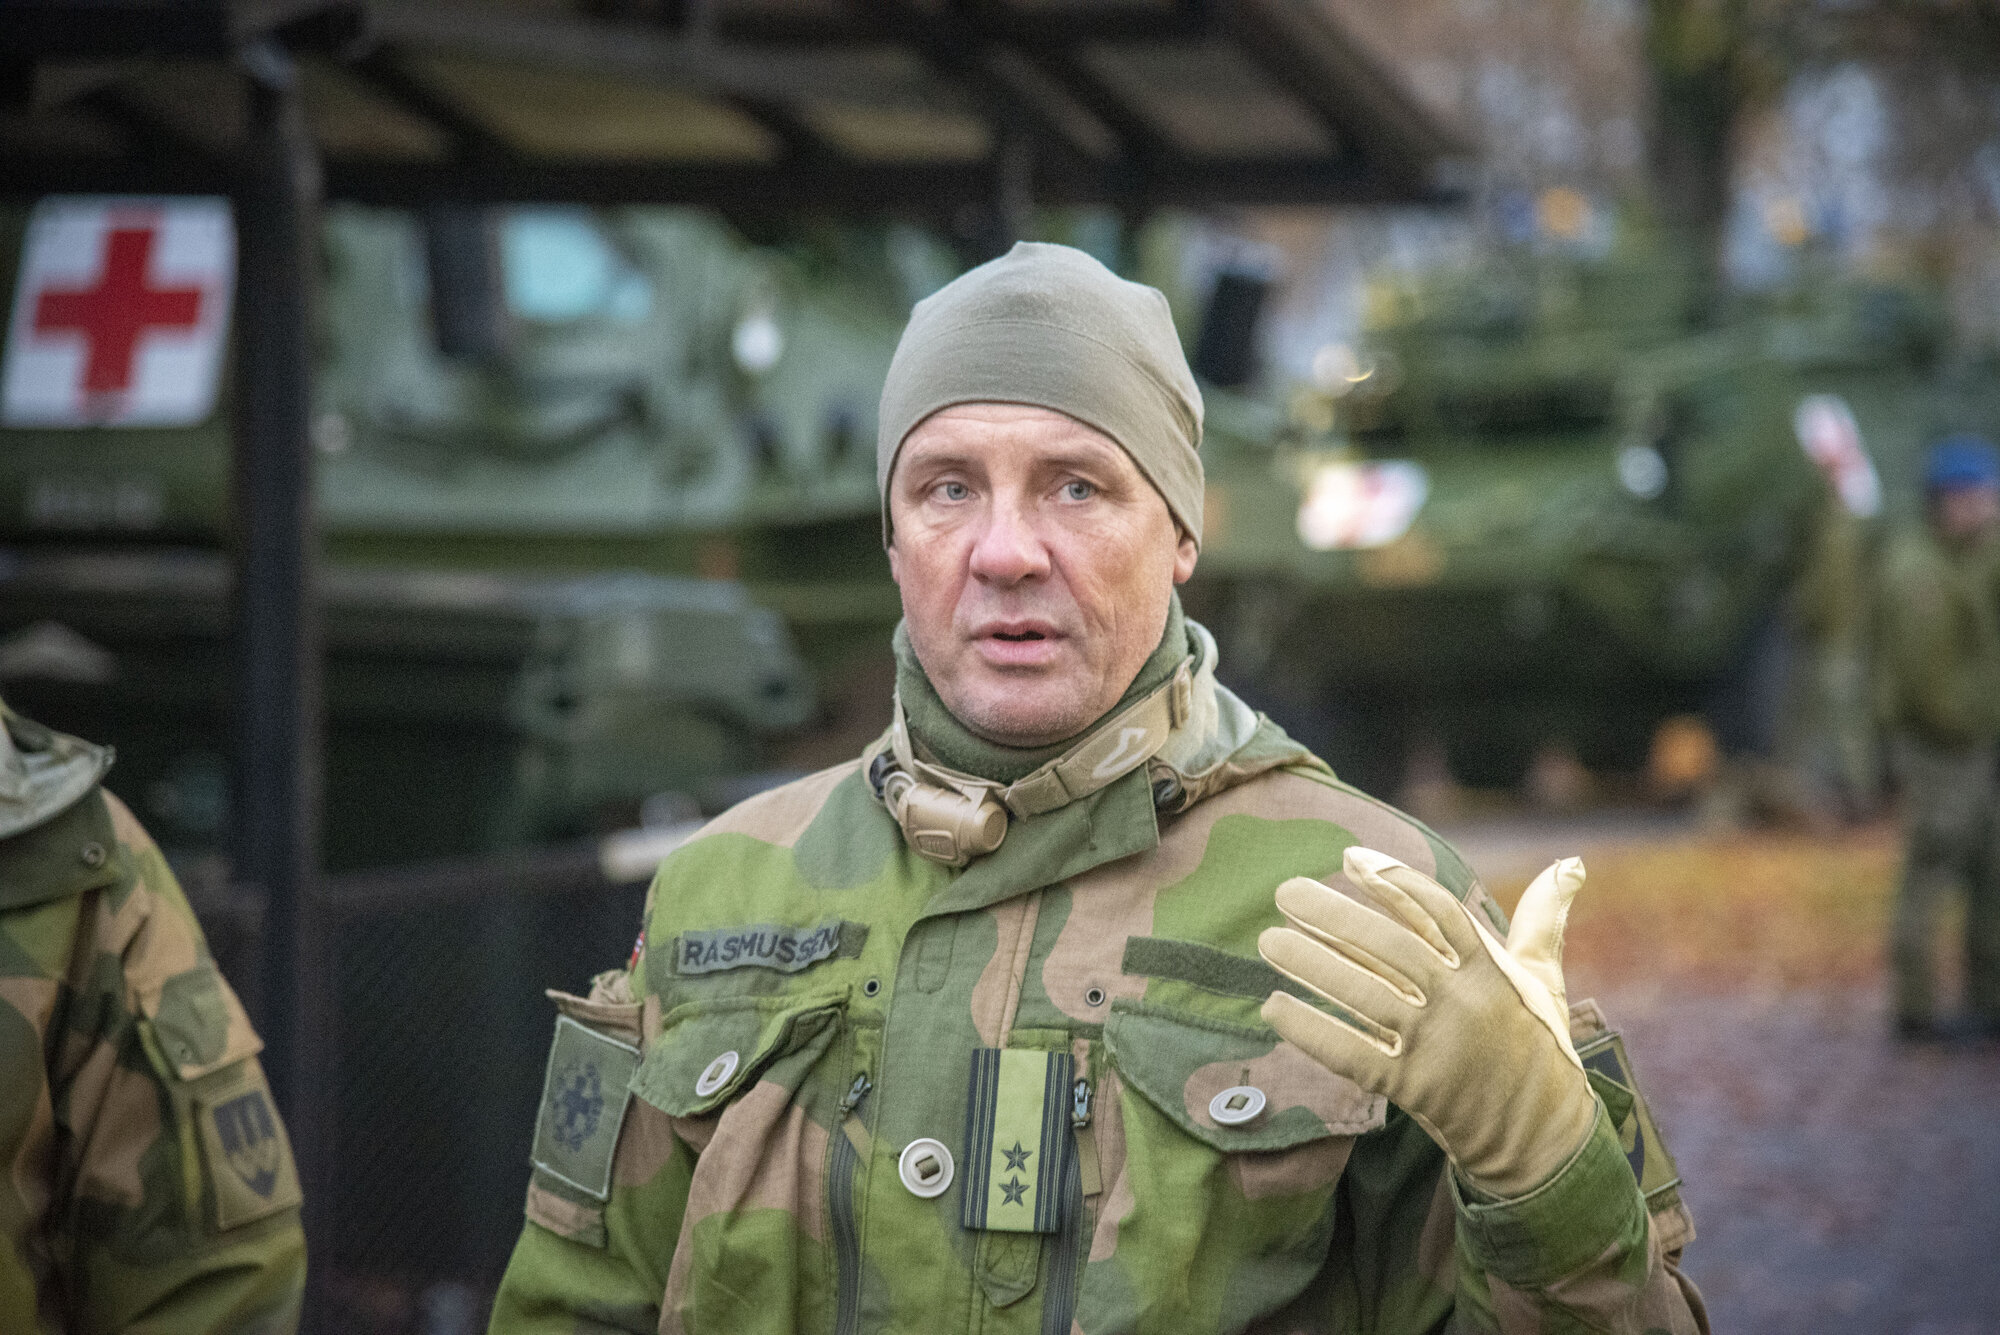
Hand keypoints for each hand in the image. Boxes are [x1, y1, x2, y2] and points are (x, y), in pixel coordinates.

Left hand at [1257, 847, 1596, 1197]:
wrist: (1543, 1137)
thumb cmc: (1537, 1045)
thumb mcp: (1543, 979)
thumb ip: (1542, 920)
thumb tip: (1568, 864)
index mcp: (1492, 971)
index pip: (1439, 911)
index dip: (1394, 880)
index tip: (1349, 858)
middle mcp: (1465, 1003)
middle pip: (1389, 947)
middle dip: (1334, 915)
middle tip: (1284, 891)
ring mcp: (1438, 1046)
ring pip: (1364, 995)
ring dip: (1311, 964)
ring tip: (1267, 940)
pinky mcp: (1414, 1087)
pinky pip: (1352, 1053)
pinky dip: (1311, 1030)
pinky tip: (1274, 1007)